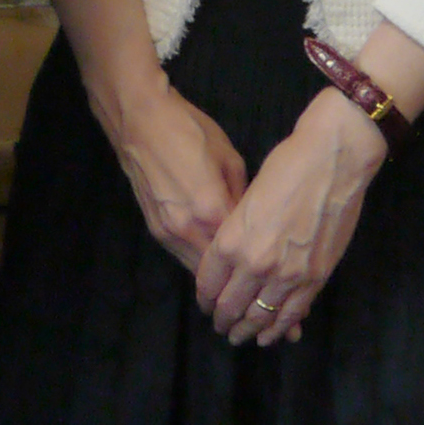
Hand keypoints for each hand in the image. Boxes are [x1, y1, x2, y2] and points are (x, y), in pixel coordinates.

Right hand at [85, 67, 248, 284]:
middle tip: (269, 304)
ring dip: (220, 282)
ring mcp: (167, 233)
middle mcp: (187, 229)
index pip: (242, 254)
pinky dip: (203, 266)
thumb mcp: (230, 160)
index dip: (263, 272)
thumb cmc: (190, 131)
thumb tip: (254, 223)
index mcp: (211, 210)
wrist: (141, 120)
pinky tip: (219, 268)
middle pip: (219, 274)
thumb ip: (242, 198)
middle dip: (242, 287)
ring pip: (199, 272)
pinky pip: (185, 258)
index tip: (282, 286)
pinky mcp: (155, 230)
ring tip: (245, 293)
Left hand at [199, 94, 386, 344]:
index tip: (206, 305)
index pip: (208, 284)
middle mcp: (255, 264)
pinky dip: (280, 328)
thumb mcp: (245, 199)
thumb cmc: (285, 167)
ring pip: (261, 316)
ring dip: (248, 330)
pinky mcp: (316, 278)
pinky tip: (270, 336)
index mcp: (231, 241)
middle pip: (231, 306)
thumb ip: (235, 233)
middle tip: (221, 327)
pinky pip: (292, 313)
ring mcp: (287, 275)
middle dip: (223, 320)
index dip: (205, 299)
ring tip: (241, 337)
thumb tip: (231, 258)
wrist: (332, 161)